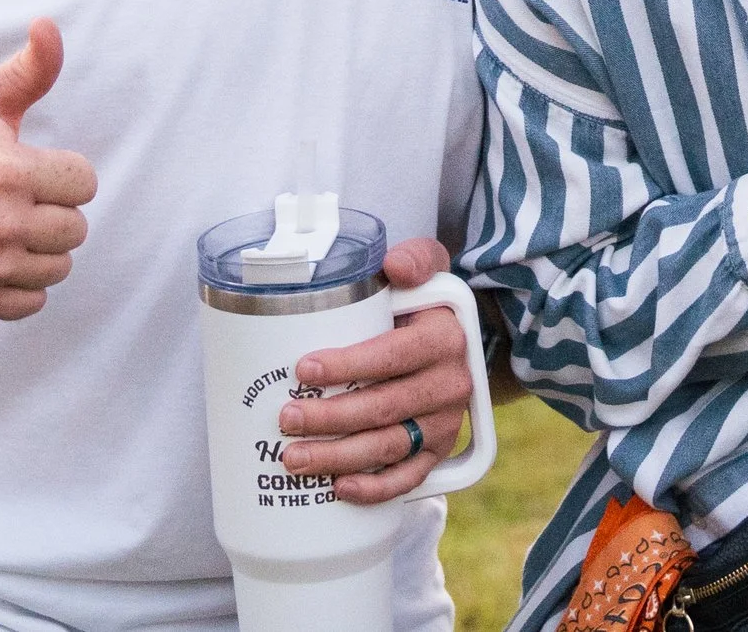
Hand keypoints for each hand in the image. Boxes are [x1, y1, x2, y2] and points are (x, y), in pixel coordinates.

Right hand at [0, 18, 96, 319]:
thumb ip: (30, 69)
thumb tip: (50, 24)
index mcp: (10, 174)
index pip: (85, 183)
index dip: (63, 174)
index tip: (30, 170)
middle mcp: (0, 224)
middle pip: (76, 228)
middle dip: (53, 212)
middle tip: (16, 201)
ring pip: (60, 266)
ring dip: (41, 249)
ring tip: (7, 228)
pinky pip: (34, 300)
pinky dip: (22, 284)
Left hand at [279, 237, 472, 504]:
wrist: (462, 343)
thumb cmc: (426, 307)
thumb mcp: (430, 272)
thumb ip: (416, 259)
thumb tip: (394, 264)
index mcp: (444, 339)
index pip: (393, 356)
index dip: (348, 365)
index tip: (304, 369)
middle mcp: (450, 384)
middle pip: (384, 408)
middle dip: (330, 418)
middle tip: (285, 418)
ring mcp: (445, 423)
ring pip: (389, 447)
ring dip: (339, 457)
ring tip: (294, 458)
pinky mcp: (438, 452)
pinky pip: (409, 478)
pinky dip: (375, 489)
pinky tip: (339, 488)